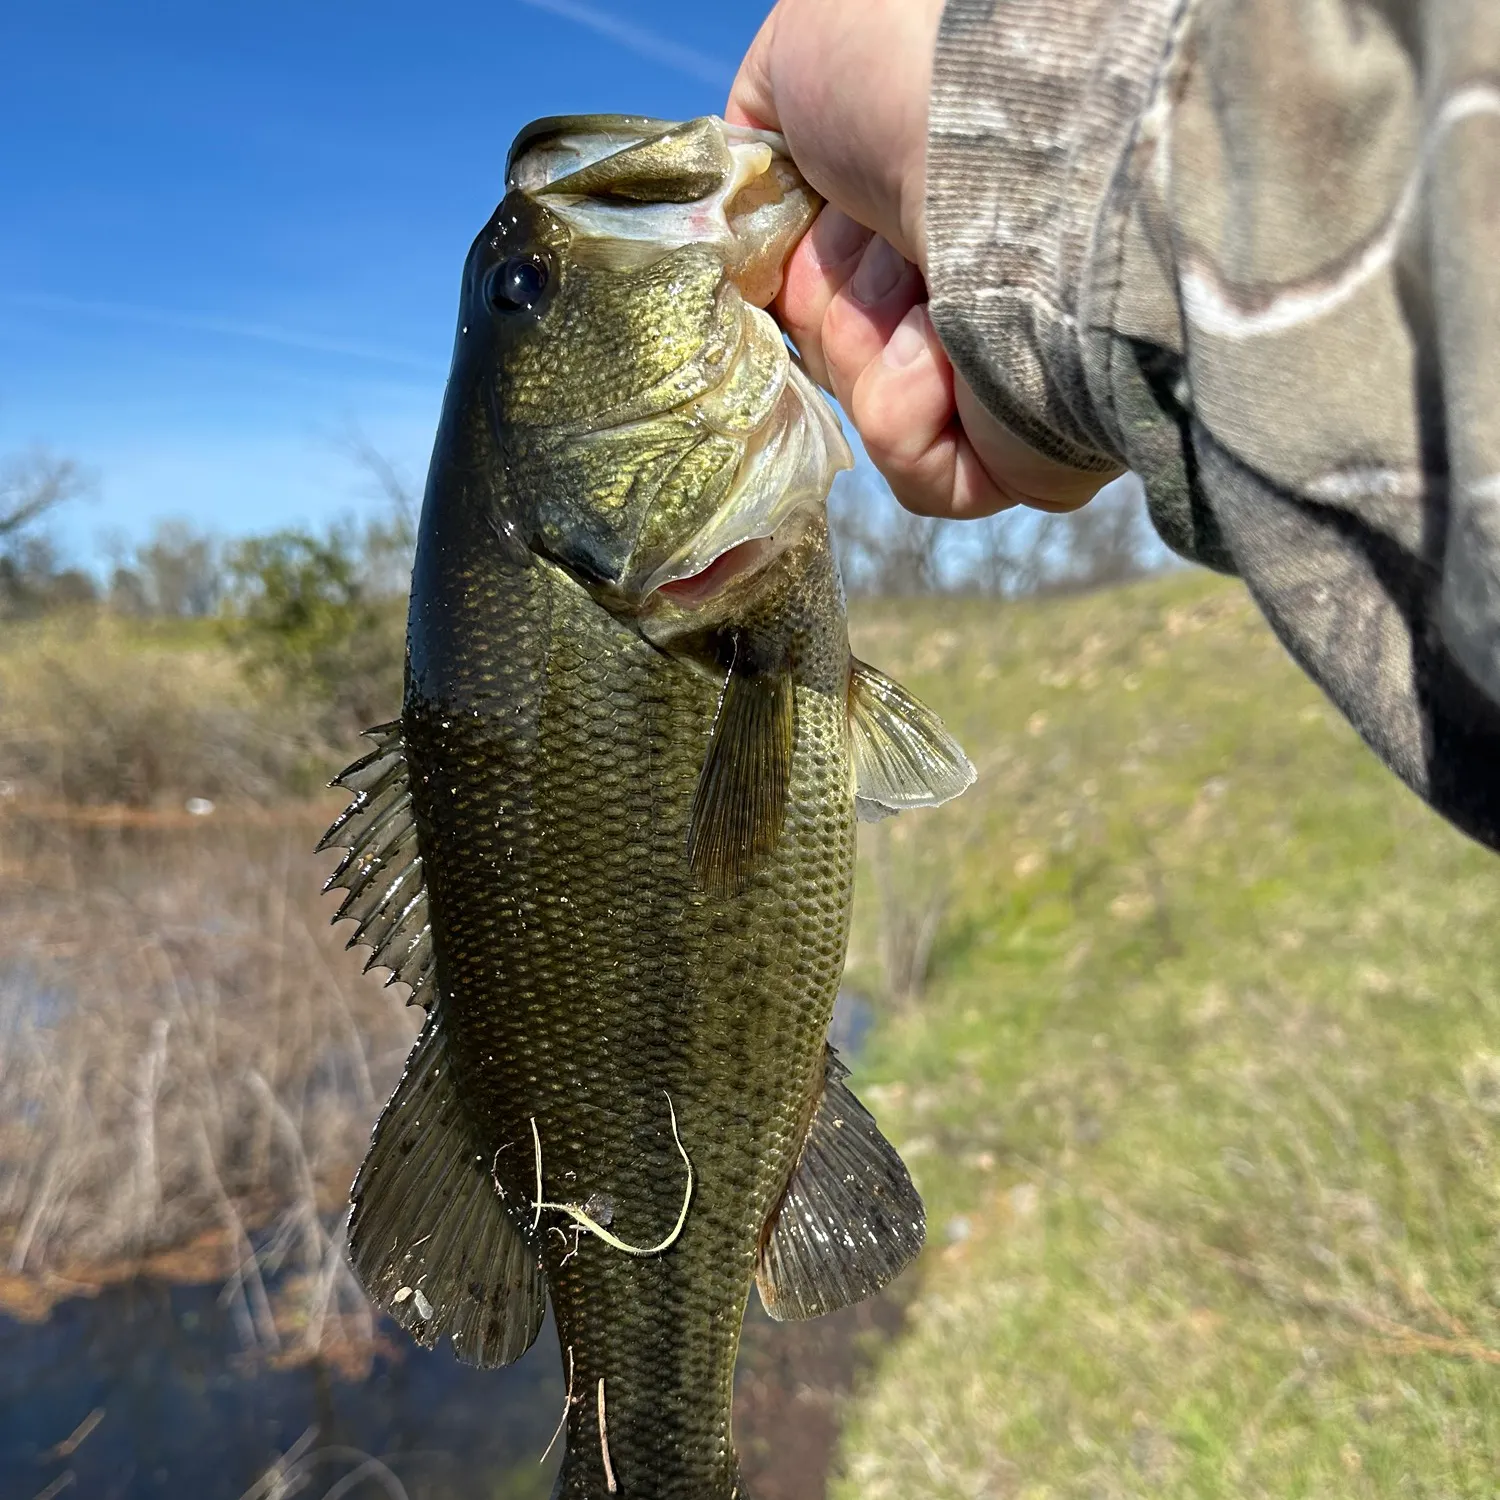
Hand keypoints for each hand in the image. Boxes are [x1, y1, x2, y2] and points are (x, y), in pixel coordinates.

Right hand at [728, 0, 1119, 517]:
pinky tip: (941, 356)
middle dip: (838, 299)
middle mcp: (974, 286)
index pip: (822, 281)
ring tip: (928, 287)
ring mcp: (1004, 370)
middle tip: (886, 235)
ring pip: (867, 408)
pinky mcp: (1027, 449)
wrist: (1021, 128)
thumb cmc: (919, 61)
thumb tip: (752, 196)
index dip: (801, 260)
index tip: (807, 217)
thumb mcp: (806, 46)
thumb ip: (768, 128)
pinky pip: (917, 472)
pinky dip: (903, 417)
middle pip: (839, 347)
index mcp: (925, 207)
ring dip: (869, 348)